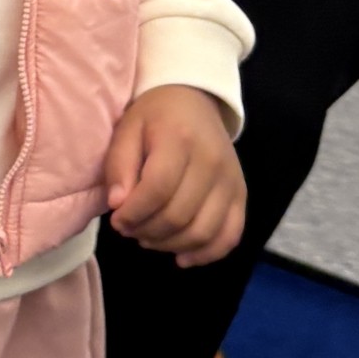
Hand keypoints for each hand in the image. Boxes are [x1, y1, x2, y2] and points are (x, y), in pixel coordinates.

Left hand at [103, 85, 245, 269]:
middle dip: (146, 231)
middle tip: (129, 229)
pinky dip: (206, 254)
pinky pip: (230, 235)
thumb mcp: (127, 130)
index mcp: (180, 139)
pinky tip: (182, 257)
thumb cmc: (154, 117)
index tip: (117, 219)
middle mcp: (211, 162)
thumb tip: (118, 206)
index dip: (133, 213)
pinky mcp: (241, 195)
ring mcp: (231, 180)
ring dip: (170, 245)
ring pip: (202, 232)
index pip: (157, 189)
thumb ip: (119, 166)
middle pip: (178, 215)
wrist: (194, 100)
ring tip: (149, 238)